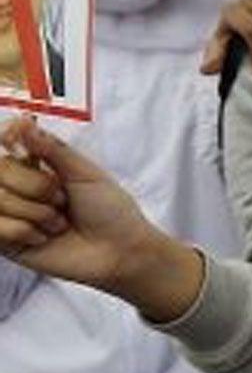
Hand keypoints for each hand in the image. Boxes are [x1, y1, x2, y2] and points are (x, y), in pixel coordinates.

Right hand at [0, 117, 199, 316]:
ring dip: (35, 212)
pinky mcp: (4, 241)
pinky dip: (24, 231)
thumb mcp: (85, 173)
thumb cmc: (109, 210)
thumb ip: (52, 149)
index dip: (4, 138)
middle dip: (35, 185)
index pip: (3, 142)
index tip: (11, 139)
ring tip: (59, 223)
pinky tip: (44, 239)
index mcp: (36, 164)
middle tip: (62, 200)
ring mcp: (8, 213)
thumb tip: (22, 122)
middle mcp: (17, 186)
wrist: (119, 250)